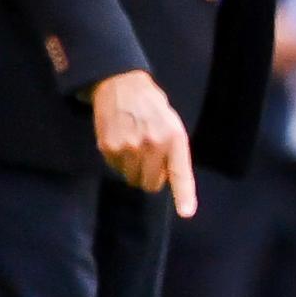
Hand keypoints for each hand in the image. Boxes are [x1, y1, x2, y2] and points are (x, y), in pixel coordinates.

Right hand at [91, 69, 196, 215]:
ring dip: (134, 169)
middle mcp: (152, 144)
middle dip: (151, 176)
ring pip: (131, 178)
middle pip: (150, 184)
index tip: (186, 212)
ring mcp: (129, 147)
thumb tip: (166, 180)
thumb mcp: (172, 125)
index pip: (180, 172)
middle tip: (149, 157)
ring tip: (135, 145)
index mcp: (173, 138)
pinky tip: (122, 140)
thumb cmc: (152, 107)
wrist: (122, 84)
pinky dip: (118, 160)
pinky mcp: (109, 147)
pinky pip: (115, 168)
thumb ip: (173, 152)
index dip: (184, 195)